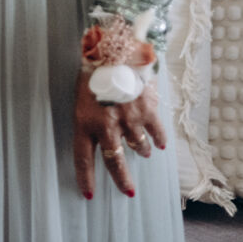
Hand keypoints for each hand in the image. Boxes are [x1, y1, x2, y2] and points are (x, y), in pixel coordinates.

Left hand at [73, 74, 165, 198]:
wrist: (114, 47)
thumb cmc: (93, 70)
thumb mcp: (82, 95)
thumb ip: (90, 117)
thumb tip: (103, 137)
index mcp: (84, 122)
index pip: (83, 158)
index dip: (86, 178)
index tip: (88, 194)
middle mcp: (106, 126)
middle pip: (114, 162)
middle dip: (122, 179)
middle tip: (128, 190)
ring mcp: (128, 120)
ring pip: (138, 147)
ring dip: (141, 151)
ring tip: (143, 151)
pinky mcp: (147, 111)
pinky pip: (156, 133)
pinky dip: (159, 140)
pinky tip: (160, 144)